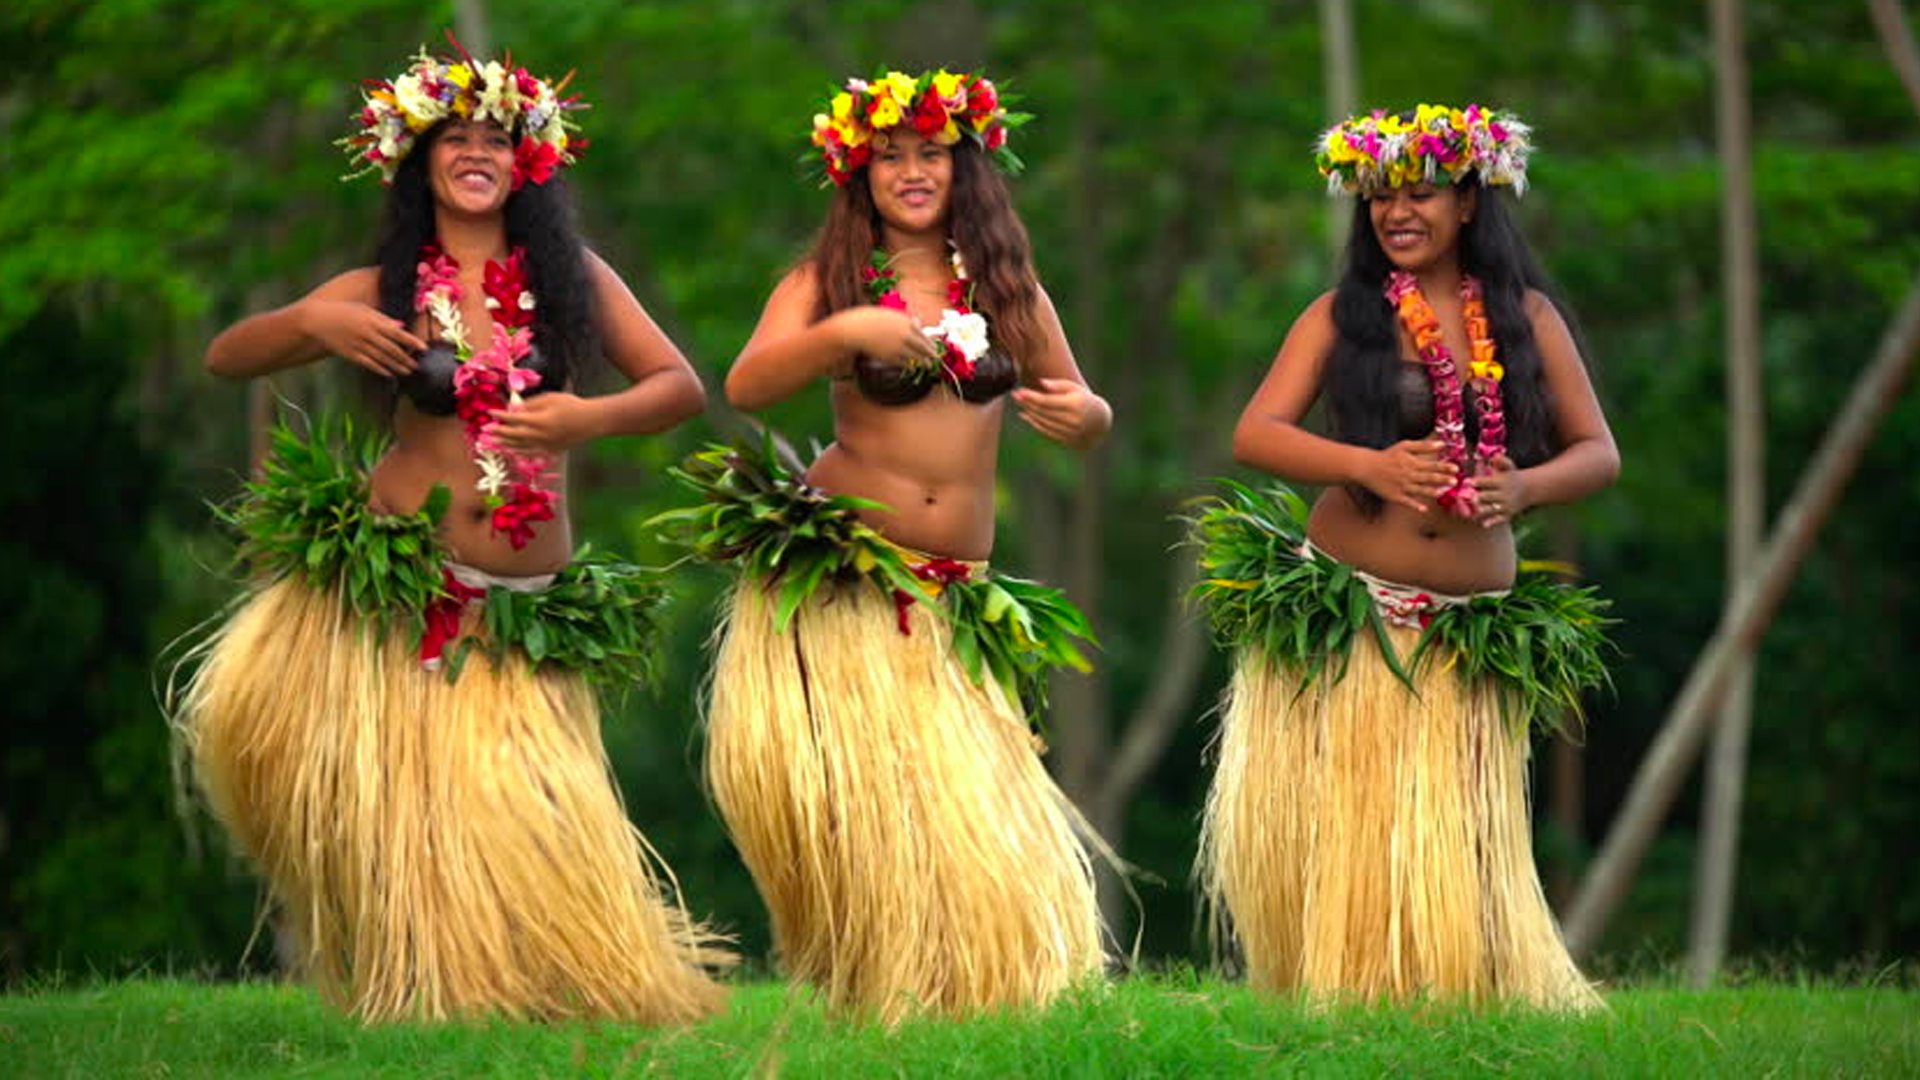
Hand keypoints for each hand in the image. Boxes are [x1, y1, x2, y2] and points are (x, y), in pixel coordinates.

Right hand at [300, 299, 425, 376]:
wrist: (318, 320)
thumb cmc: (344, 312)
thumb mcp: (364, 310)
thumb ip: (383, 319)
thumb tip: (401, 326)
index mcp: (372, 321)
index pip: (397, 333)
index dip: (412, 341)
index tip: (424, 348)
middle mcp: (367, 334)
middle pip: (391, 349)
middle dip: (406, 358)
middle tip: (417, 365)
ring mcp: (358, 345)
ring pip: (382, 359)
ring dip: (396, 366)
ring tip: (407, 371)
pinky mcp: (350, 354)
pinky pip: (368, 364)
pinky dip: (380, 369)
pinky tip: (389, 374)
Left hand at [488, 392, 600, 453]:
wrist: (592, 421)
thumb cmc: (572, 405)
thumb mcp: (551, 398)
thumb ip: (531, 404)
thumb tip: (515, 410)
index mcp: (540, 421)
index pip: (514, 419)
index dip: (501, 416)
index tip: (490, 413)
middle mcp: (541, 435)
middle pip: (514, 435)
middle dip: (498, 432)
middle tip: (485, 431)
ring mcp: (546, 445)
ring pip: (520, 446)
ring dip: (505, 444)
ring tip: (493, 443)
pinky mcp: (551, 450)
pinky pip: (530, 452)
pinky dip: (519, 451)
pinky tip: (512, 450)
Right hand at [833, 306, 941, 368]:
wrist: (855, 329)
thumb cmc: (870, 319)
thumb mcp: (890, 315)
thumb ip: (905, 320)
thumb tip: (918, 322)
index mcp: (906, 322)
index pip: (922, 334)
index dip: (929, 342)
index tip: (933, 346)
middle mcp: (905, 335)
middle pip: (923, 346)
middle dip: (931, 353)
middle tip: (936, 358)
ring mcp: (898, 347)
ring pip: (915, 357)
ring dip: (923, 362)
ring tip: (928, 366)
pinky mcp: (890, 357)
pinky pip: (903, 362)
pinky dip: (908, 365)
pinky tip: (911, 367)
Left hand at [1012, 378, 1099, 445]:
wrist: (1100, 422)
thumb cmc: (1084, 400)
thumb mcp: (1075, 389)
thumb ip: (1058, 385)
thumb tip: (1040, 383)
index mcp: (1075, 405)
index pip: (1047, 401)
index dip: (1031, 397)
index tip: (1020, 391)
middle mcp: (1072, 420)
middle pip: (1043, 411)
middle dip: (1027, 403)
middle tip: (1015, 395)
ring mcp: (1069, 432)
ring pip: (1042, 422)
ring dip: (1029, 412)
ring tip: (1019, 402)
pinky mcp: (1066, 439)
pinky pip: (1045, 431)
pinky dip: (1033, 423)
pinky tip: (1025, 415)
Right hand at [1361, 439, 1456, 512]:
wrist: (1368, 467)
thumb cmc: (1388, 456)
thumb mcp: (1405, 446)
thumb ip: (1424, 446)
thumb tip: (1442, 444)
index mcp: (1412, 463)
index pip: (1432, 465)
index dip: (1444, 467)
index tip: (1455, 468)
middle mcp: (1409, 475)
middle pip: (1428, 478)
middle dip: (1442, 479)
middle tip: (1454, 481)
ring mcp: (1402, 487)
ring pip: (1420, 490)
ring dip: (1431, 492)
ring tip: (1442, 493)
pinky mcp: (1395, 496)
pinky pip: (1407, 502)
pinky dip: (1415, 506)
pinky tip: (1423, 509)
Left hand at [1474, 454, 1527, 527]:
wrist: (1529, 489)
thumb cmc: (1512, 476)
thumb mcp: (1509, 467)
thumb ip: (1502, 461)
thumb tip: (1495, 455)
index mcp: (1502, 482)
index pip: (1487, 482)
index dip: (1477, 482)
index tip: (1467, 482)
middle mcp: (1504, 494)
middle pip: (1487, 496)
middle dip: (1477, 497)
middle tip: (1466, 498)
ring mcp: (1506, 505)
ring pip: (1491, 509)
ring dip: (1481, 510)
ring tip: (1472, 510)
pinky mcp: (1508, 514)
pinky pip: (1499, 519)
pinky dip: (1492, 522)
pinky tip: (1484, 524)